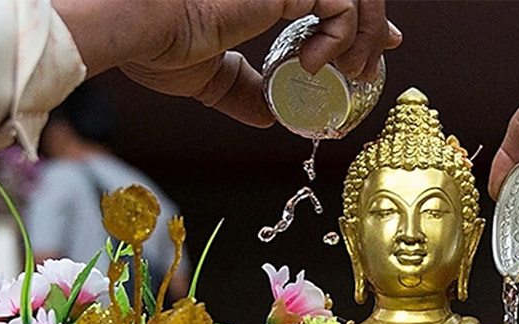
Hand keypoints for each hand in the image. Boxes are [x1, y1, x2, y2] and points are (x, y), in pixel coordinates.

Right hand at [54, 0, 401, 126]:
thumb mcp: (212, 77)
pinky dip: (341, 39)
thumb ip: (244, 90)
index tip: (380, 46)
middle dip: (375, 21)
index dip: (360, 17)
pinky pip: (340, 6)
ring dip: (366, 34)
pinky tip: (315, 66)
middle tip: (380, 57)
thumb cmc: (158, 45)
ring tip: (355, 72)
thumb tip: (268, 118)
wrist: (137, 30)